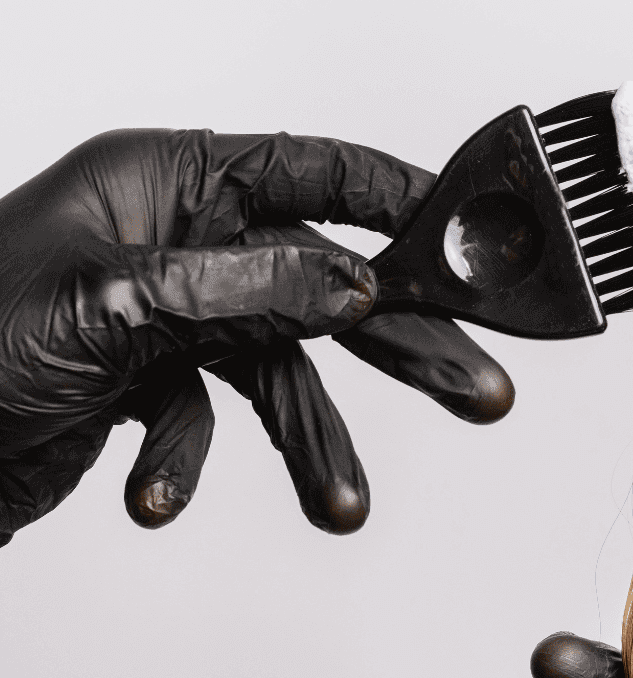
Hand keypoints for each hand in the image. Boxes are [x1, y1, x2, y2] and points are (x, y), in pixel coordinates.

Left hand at [0, 129, 512, 545]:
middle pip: (320, 286)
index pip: (310, 172)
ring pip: (277, 372)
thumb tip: (352, 286)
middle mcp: (180, 242)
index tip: (461, 232)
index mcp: (167, 183)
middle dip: (397, 348)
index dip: (394, 199)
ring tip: (342, 506)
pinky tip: (153, 498)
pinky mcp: (154, 379)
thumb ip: (247, 292)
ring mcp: (171, 314)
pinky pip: (207, 419)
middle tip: (473, 388)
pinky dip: (192, 462)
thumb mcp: (115, 305)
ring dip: (308, 444)